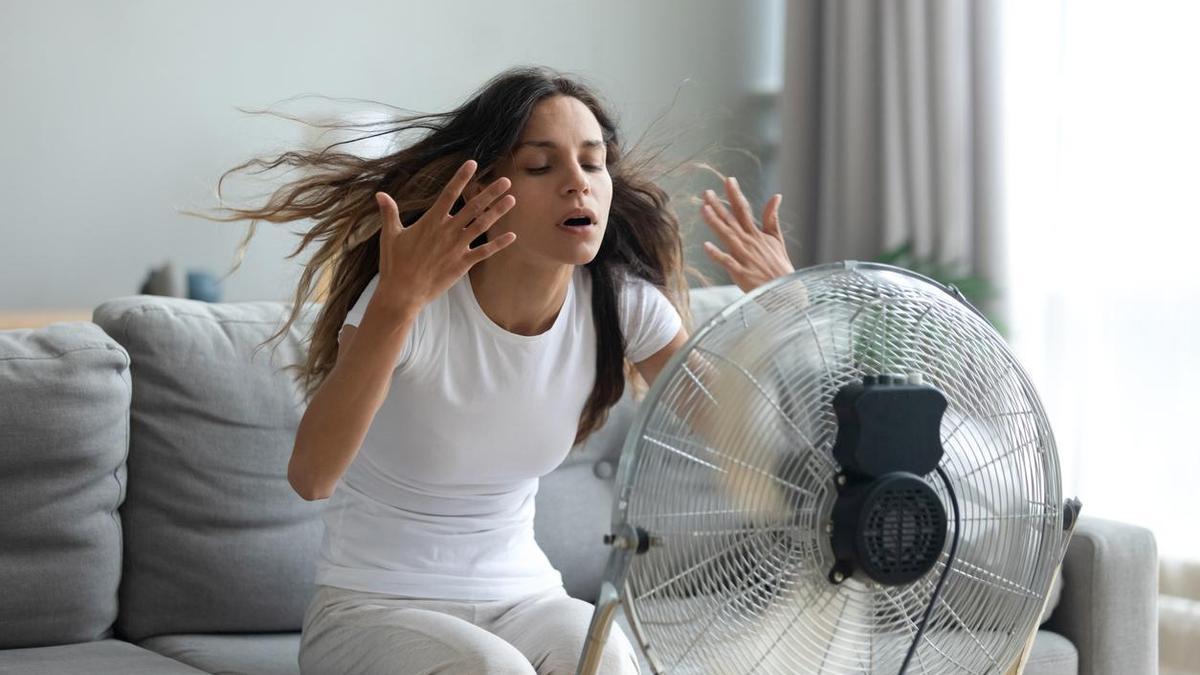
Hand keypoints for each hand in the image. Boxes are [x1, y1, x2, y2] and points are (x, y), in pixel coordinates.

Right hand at [373, 160, 515, 314]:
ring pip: (482, 225)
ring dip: (498, 212)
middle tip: (506, 181)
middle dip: (490, 193)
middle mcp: (447, 231)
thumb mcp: (390, 235)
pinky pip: (484, 252)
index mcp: (431, 221)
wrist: (403, 292)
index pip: (449, 193)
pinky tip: (512, 236)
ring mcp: (457, 247)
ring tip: (512, 200)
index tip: (473, 163)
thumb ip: (389, 212)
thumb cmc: (395, 263)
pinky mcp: (463, 264)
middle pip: (473, 207)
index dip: (461, 178)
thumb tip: (380, 194)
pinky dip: (499, 244)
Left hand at [700, 176, 793, 292]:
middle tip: (706, 192)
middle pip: (731, 220)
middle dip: (719, 205)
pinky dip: (717, 254)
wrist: (786, 291)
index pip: (744, 210)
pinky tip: (706, 246)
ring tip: (704, 209)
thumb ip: (773, 218)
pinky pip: (727, 262)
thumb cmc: (780, 266)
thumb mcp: (777, 239)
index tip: (728, 180)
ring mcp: (744, 257)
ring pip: (727, 236)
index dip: (735, 195)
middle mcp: (749, 242)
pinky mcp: (741, 272)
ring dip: (715, 223)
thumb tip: (777, 196)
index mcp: (756, 234)